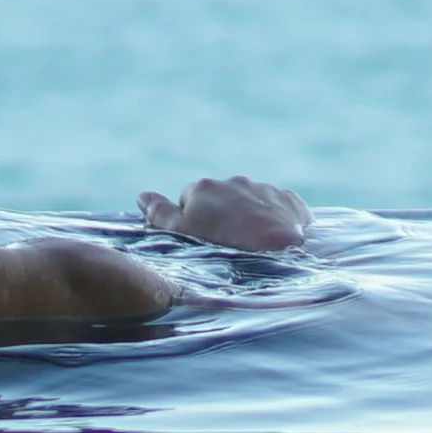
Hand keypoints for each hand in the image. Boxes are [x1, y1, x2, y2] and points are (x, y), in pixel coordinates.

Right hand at [135, 175, 311, 250]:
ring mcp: (263, 189)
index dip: (193, 222)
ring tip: (254, 248)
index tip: (202, 242)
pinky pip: (279, 206)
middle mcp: (232, 181)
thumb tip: (141, 195)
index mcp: (203, 188)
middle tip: (228, 247)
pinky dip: (277, 219)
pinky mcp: (290, 201)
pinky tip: (279, 240)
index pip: (188, 201)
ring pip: (250, 203)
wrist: (283, 251)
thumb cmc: (225, 246)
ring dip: (250, 219)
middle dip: (223, 218)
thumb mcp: (183, 235)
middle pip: (220, 200)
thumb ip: (161, 214)